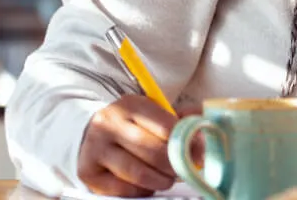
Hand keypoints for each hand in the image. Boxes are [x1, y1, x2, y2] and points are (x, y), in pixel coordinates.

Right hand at [78, 96, 202, 196]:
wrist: (93, 133)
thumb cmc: (133, 124)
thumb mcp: (154, 112)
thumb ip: (182, 118)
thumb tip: (208, 127)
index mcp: (130, 105)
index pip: (167, 127)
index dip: (188, 143)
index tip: (200, 154)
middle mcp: (109, 124)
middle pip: (154, 152)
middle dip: (176, 165)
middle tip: (186, 170)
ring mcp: (95, 148)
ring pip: (139, 173)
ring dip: (161, 180)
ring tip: (168, 178)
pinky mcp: (88, 173)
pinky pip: (124, 189)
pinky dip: (142, 190)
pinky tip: (148, 184)